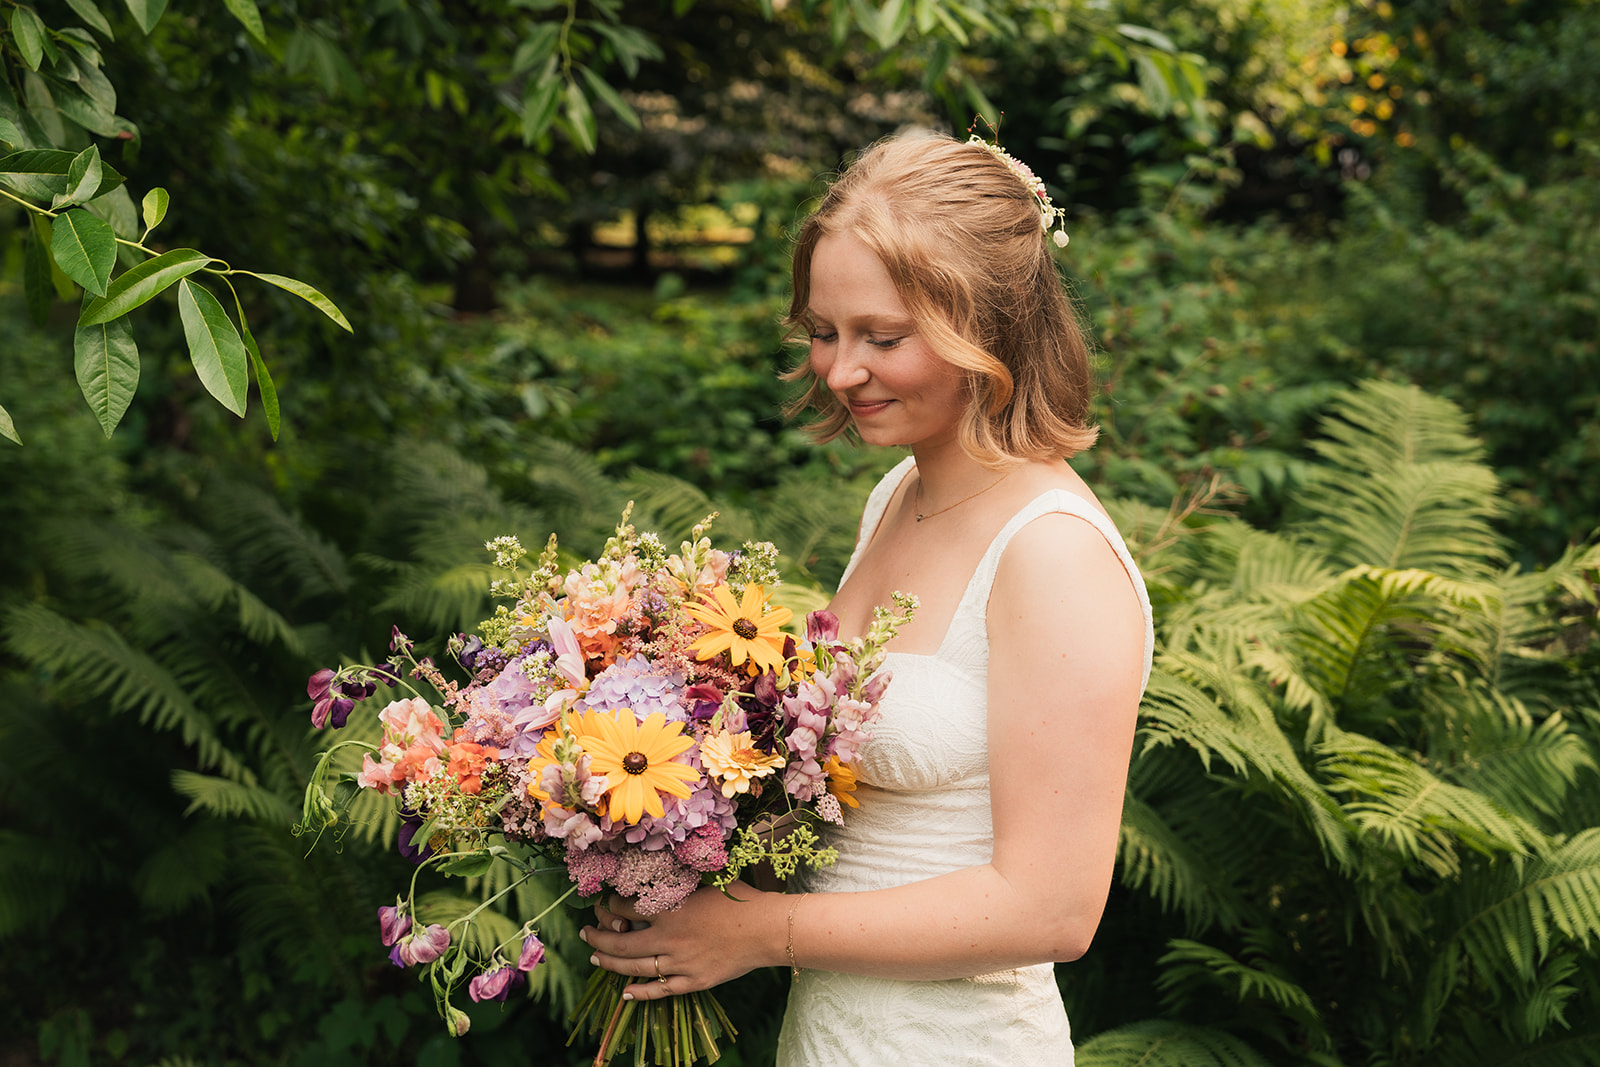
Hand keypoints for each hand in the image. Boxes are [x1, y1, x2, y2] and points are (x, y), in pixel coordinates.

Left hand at [581, 881, 778, 1000]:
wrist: (766, 928)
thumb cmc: (739, 898)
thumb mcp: (705, 880)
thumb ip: (678, 878)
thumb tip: (655, 868)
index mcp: (670, 910)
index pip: (625, 908)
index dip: (610, 906)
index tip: (605, 904)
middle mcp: (669, 938)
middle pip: (621, 941)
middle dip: (598, 937)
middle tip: (585, 934)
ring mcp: (680, 963)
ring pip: (634, 967)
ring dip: (610, 962)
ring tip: (596, 957)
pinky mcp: (694, 981)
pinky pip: (660, 990)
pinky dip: (640, 993)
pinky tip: (625, 993)